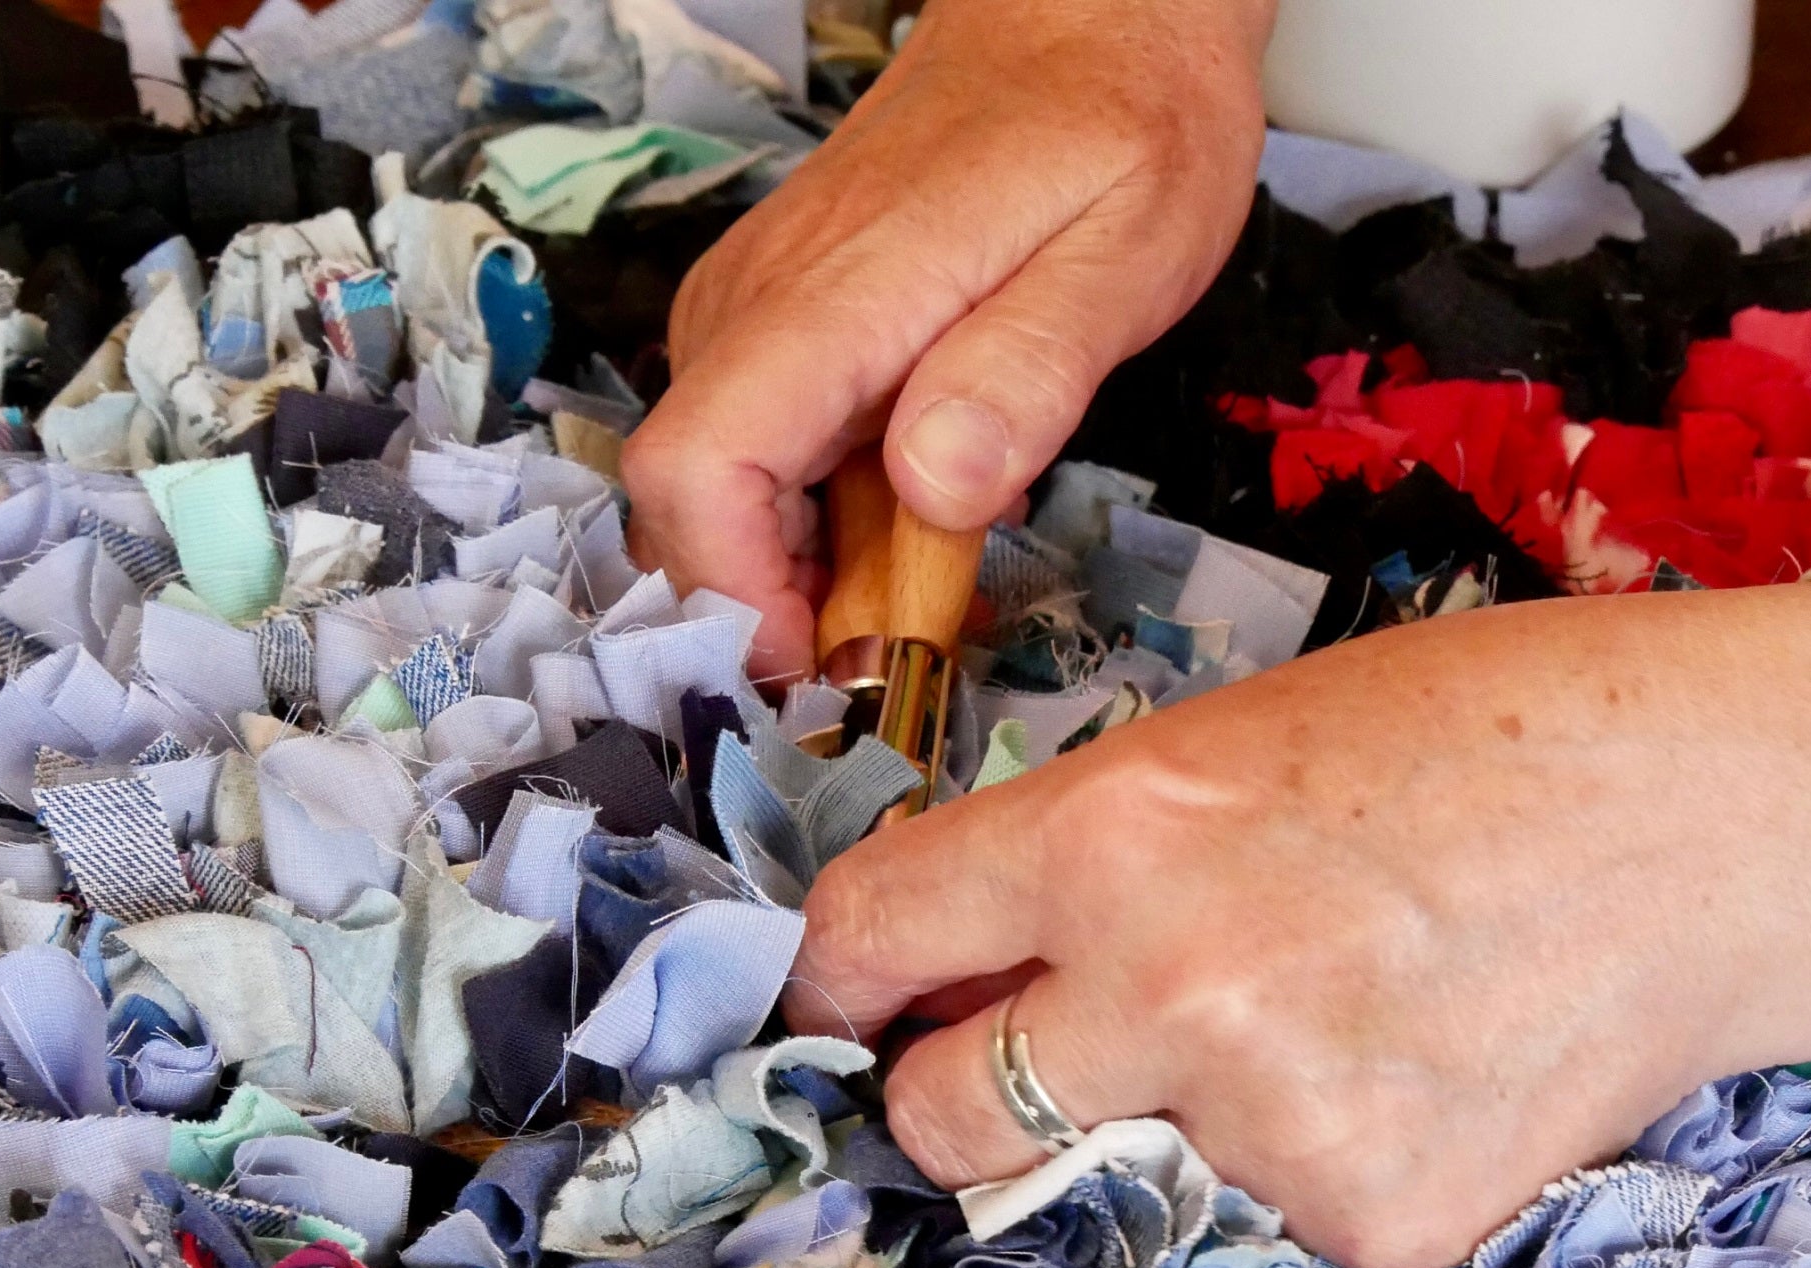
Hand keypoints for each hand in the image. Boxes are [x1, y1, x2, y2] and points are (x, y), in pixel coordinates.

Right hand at [619, 0, 1273, 678]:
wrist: (1089, 13)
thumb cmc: (1121, 124)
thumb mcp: (1127, 254)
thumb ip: (1028, 373)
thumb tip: (937, 486)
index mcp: (838, 295)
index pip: (698, 469)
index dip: (738, 594)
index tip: (828, 661)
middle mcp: (761, 299)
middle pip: (683, 500)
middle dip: (771, 604)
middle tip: (901, 640)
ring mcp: (755, 302)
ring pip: (714, 482)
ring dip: (798, 564)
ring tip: (925, 575)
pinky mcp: (775, 313)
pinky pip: (753, 443)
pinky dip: (814, 510)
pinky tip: (911, 507)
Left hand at [786, 583, 1810, 1267]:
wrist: (1734, 811)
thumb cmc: (1497, 731)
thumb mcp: (1245, 737)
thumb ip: (1092, 852)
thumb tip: (979, 959)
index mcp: (1113, 832)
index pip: (867, 935)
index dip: (840, 977)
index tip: (852, 1002)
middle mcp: (1165, 988)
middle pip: (937, 1111)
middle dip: (956, 1084)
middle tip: (1038, 1049)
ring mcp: (1271, 1120)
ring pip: (1120, 1163)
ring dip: (1174, 1112)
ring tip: (1331, 1011)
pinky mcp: (1374, 1214)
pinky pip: (1272, 1209)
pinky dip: (1319, 1154)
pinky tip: (1420, 1064)